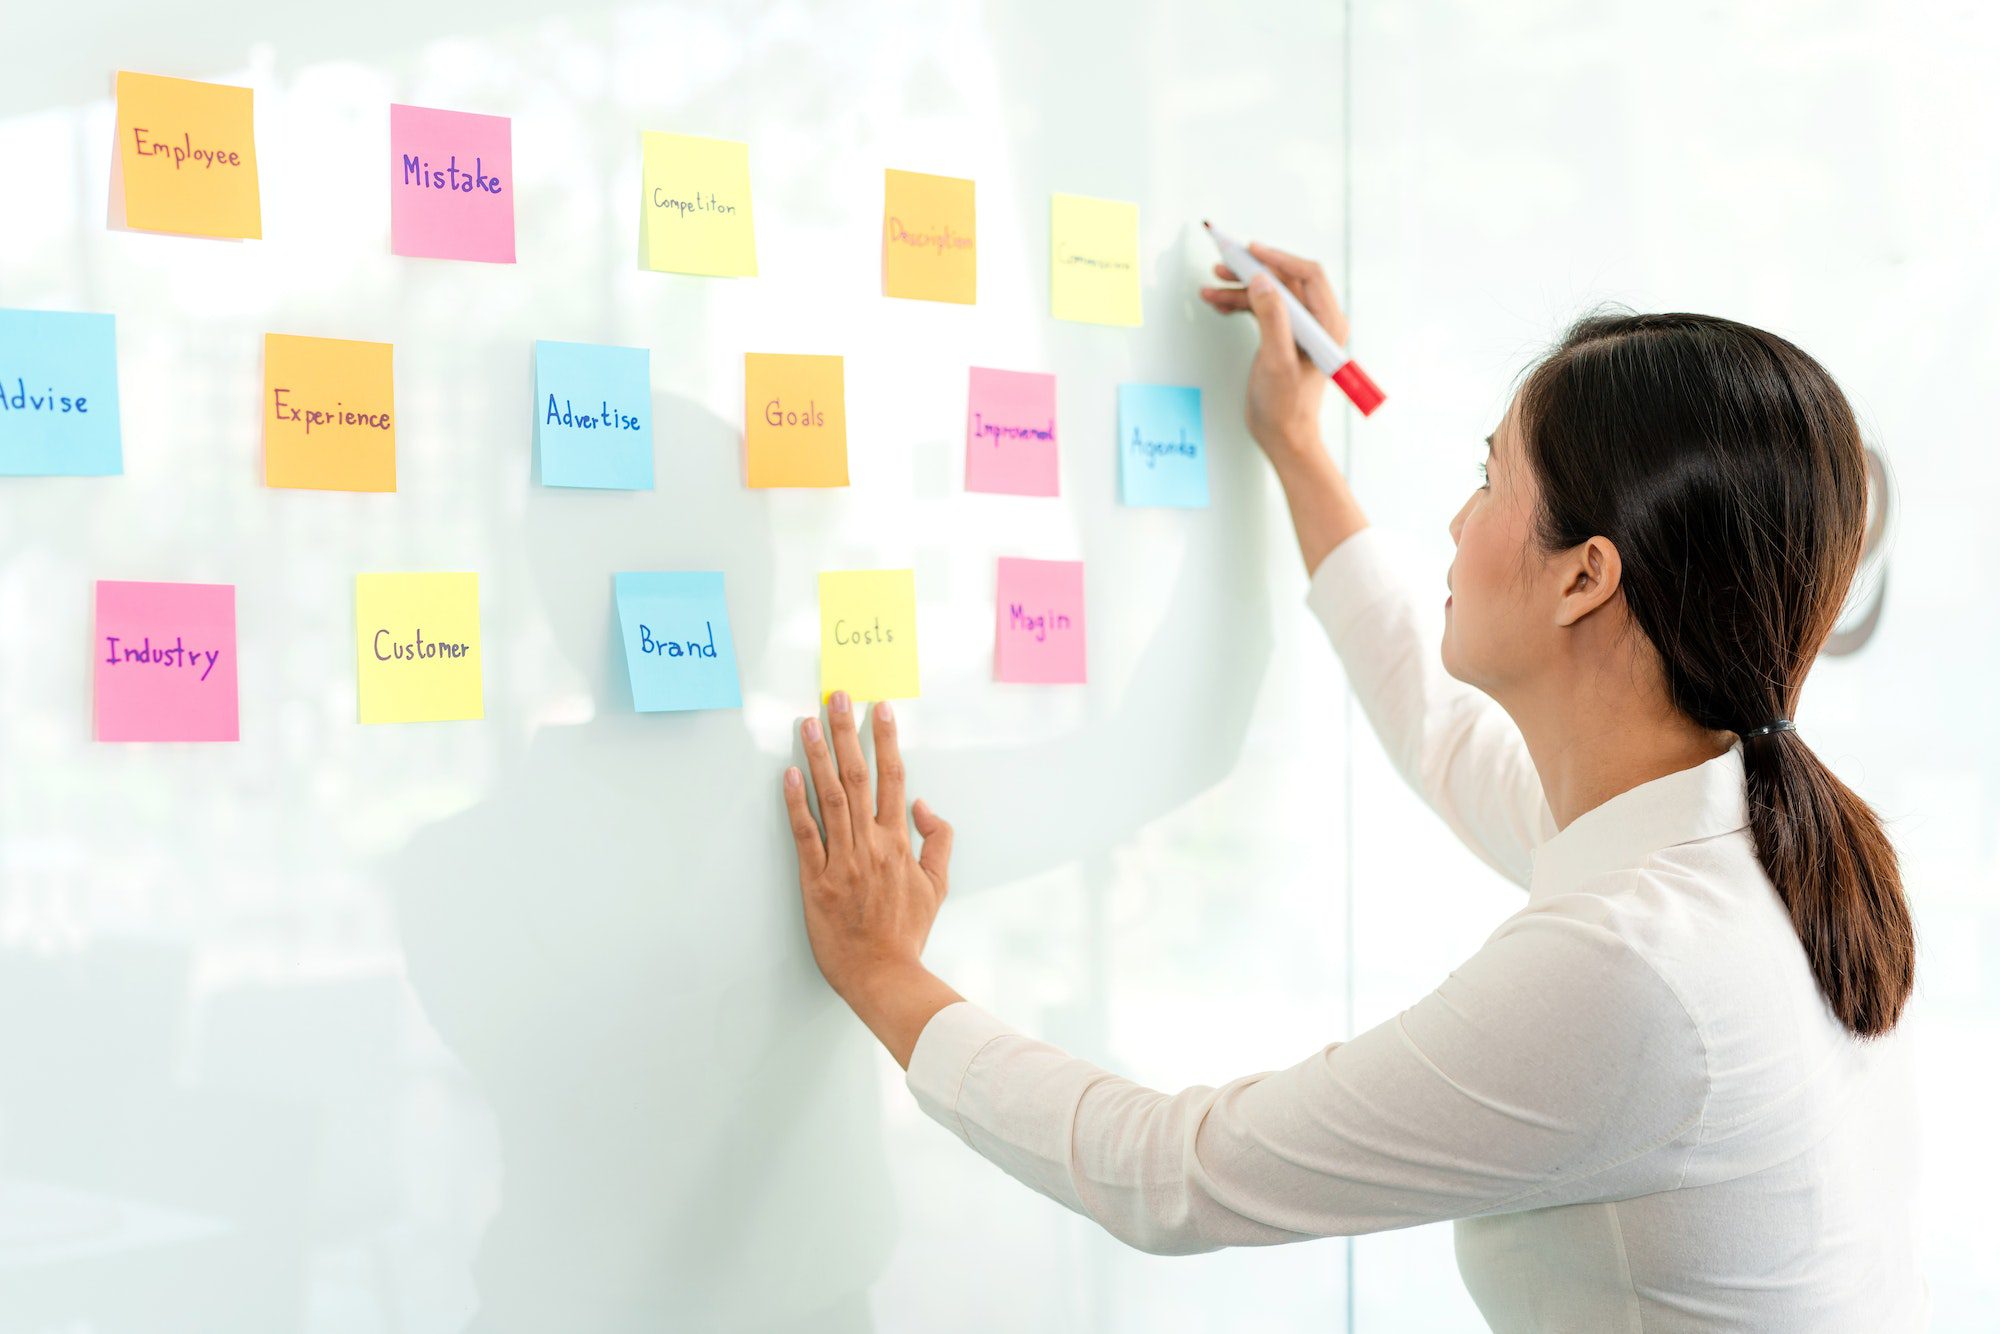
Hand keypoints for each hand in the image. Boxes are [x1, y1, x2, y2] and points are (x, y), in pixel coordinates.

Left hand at [783, 692, 953, 1008]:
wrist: (884, 973)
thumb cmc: (907, 932)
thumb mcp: (938, 885)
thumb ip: (938, 840)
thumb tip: (924, 806)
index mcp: (899, 842)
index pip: (893, 778)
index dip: (886, 739)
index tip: (880, 708)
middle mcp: (871, 843)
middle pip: (858, 775)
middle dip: (847, 731)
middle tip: (837, 696)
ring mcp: (842, 860)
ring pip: (829, 796)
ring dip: (818, 755)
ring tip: (809, 722)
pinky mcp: (815, 880)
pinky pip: (805, 833)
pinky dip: (796, 802)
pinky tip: (789, 774)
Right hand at [1199, 243, 1352, 463]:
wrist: (1282, 436)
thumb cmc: (1286, 407)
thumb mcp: (1277, 360)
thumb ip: (1271, 318)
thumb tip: (1262, 281)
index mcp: (1327, 324)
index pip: (1307, 275)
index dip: (1278, 259)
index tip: (1250, 251)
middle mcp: (1317, 323)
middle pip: (1284, 281)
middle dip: (1252, 272)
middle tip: (1223, 265)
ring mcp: (1299, 329)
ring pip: (1269, 294)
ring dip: (1240, 289)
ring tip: (1211, 288)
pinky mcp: (1283, 337)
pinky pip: (1262, 310)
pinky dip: (1240, 304)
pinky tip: (1219, 303)